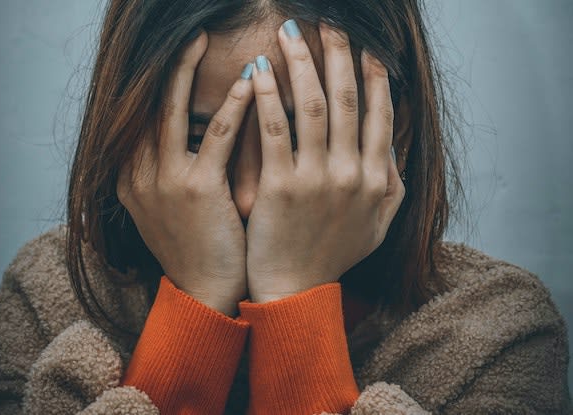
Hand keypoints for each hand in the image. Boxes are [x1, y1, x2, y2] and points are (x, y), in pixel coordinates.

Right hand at [116, 31, 253, 315]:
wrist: (203, 292)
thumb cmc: (196, 246)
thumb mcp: (168, 206)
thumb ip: (168, 169)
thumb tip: (190, 134)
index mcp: (130, 176)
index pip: (140, 116)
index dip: (157, 83)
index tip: (177, 56)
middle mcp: (138, 174)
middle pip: (149, 104)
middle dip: (168, 66)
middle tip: (190, 34)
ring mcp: (163, 181)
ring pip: (172, 111)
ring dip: (188, 71)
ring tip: (205, 38)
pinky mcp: (196, 190)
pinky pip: (216, 136)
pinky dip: (233, 106)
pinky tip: (250, 82)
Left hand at [246, 21, 404, 302]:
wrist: (295, 290)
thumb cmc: (332, 256)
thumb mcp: (377, 226)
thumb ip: (392, 187)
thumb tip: (392, 150)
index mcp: (376, 179)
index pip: (379, 114)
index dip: (373, 76)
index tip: (366, 48)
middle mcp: (352, 173)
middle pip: (346, 99)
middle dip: (338, 55)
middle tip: (329, 23)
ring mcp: (317, 178)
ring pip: (312, 105)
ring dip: (302, 62)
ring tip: (291, 32)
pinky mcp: (281, 186)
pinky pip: (274, 129)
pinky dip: (266, 96)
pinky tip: (258, 69)